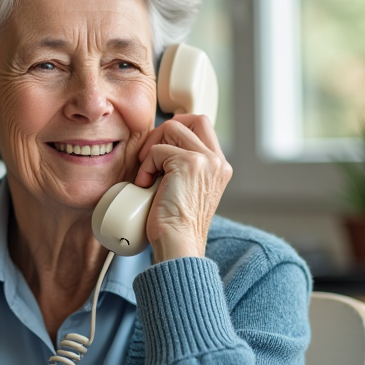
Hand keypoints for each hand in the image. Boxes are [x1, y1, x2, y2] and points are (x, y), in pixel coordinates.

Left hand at [134, 114, 231, 262]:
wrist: (178, 244)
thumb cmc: (176, 226)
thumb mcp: (186, 191)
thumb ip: (184, 169)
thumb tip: (160, 152)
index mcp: (219, 168)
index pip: (203, 128)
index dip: (178, 131)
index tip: (159, 150)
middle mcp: (217, 161)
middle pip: (193, 119)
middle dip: (165, 131)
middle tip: (149, 156)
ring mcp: (206, 161)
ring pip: (173, 129)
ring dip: (152, 149)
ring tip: (147, 175)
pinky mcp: (189, 163)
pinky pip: (158, 150)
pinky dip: (146, 166)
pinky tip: (145, 185)